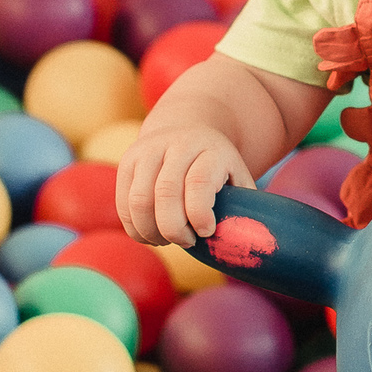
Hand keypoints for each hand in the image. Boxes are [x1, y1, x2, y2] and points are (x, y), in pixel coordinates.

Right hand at [116, 126, 255, 248]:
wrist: (189, 130)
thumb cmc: (218, 167)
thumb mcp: (238, 176)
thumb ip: (244, 205)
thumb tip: (248, 240)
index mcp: (210, 150)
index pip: (198, 182)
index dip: (199, 214)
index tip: (206, 232)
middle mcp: (177, 145)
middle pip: (165, 194)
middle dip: (174, 229)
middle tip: (187, 242)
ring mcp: (148, 151)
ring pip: (139, 201)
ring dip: (151, 231)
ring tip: (167, 240)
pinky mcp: (128, 162)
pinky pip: (124, 203)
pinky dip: (134, 227)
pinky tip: (151, 235)